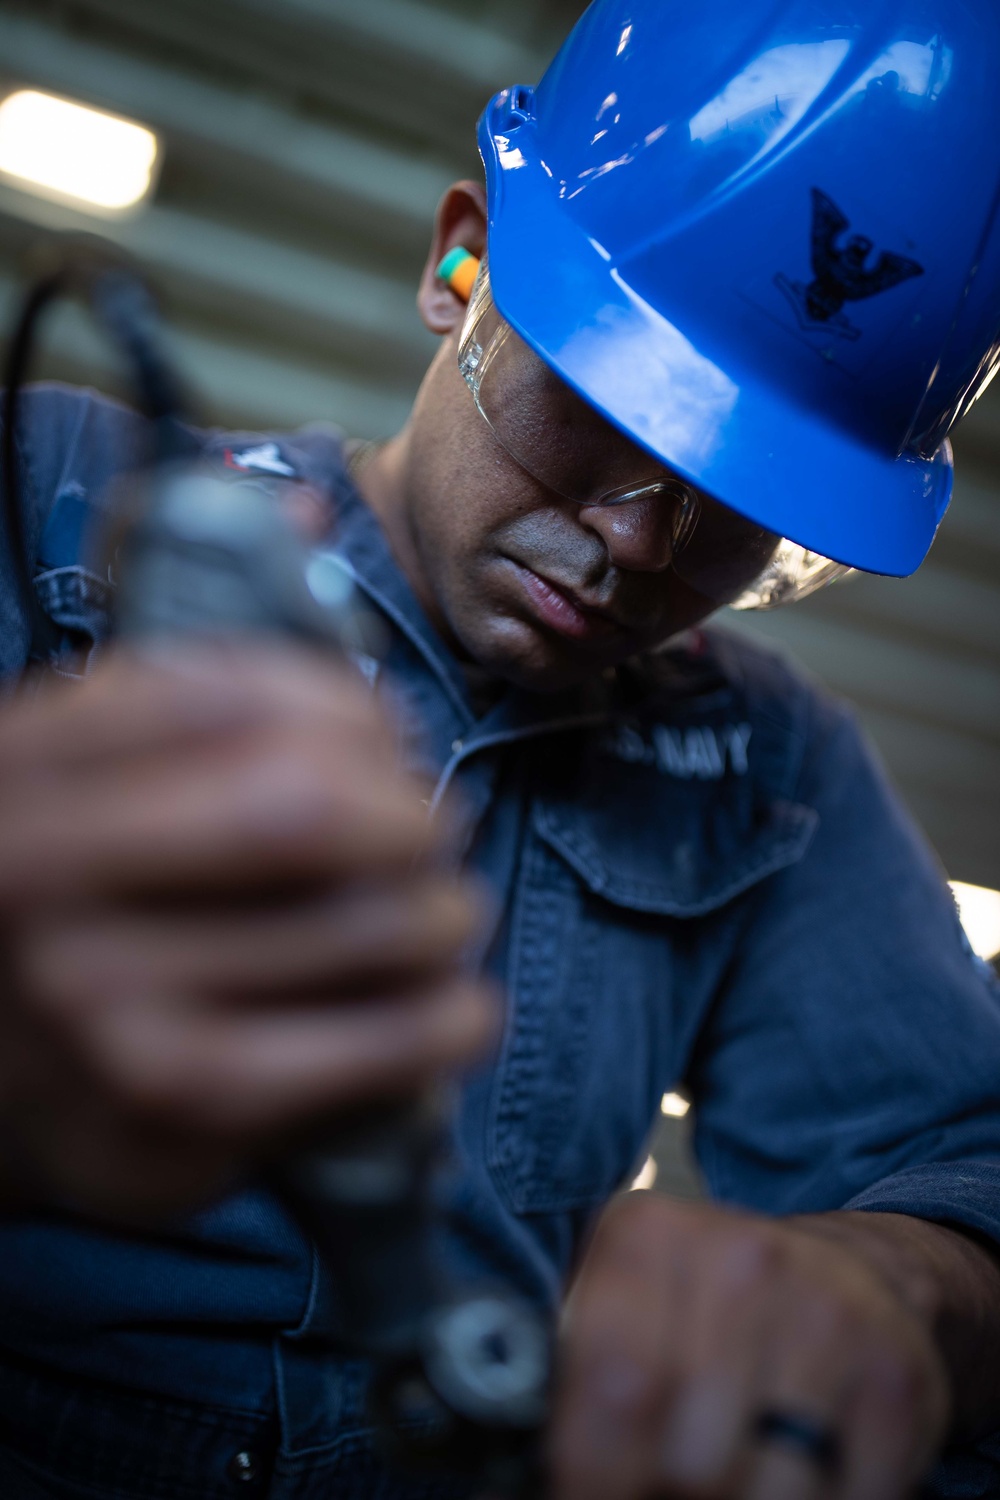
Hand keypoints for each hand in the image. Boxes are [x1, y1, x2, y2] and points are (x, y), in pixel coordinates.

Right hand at [0, 646, 495, 1220]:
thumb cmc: (70, 912)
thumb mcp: (78, 783)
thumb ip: (190, 720)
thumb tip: (381, 721)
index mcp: (30, 774)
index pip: (241, 701)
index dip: (353, 712)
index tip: (388, 745)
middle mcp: (45, 885)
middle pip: (311, 812)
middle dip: (413, 815)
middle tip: (432, 835)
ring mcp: (105, 1010)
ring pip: (367, 930)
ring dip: (447, 916)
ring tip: (440, 921)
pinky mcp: (176, 1119)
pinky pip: (374, 1050)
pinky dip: (451, 1019)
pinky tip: (454, 1007)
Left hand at [551, 1195, 948, 1499]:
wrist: (851, 1277)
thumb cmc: (711, 1313)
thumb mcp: (626, 1306)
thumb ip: (571, 1376)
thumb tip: (503, 1465)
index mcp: (647, 1238)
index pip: (609, 1391)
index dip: (591, 1475)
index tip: (587, 1492)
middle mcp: (740, 1261)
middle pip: (685, 1458)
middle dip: (669, 1492)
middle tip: (671, 1476)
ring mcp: (827, 1314)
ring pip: (764, 1495)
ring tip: (736, 1464)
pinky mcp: (895, 1376)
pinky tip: (806, 1465)